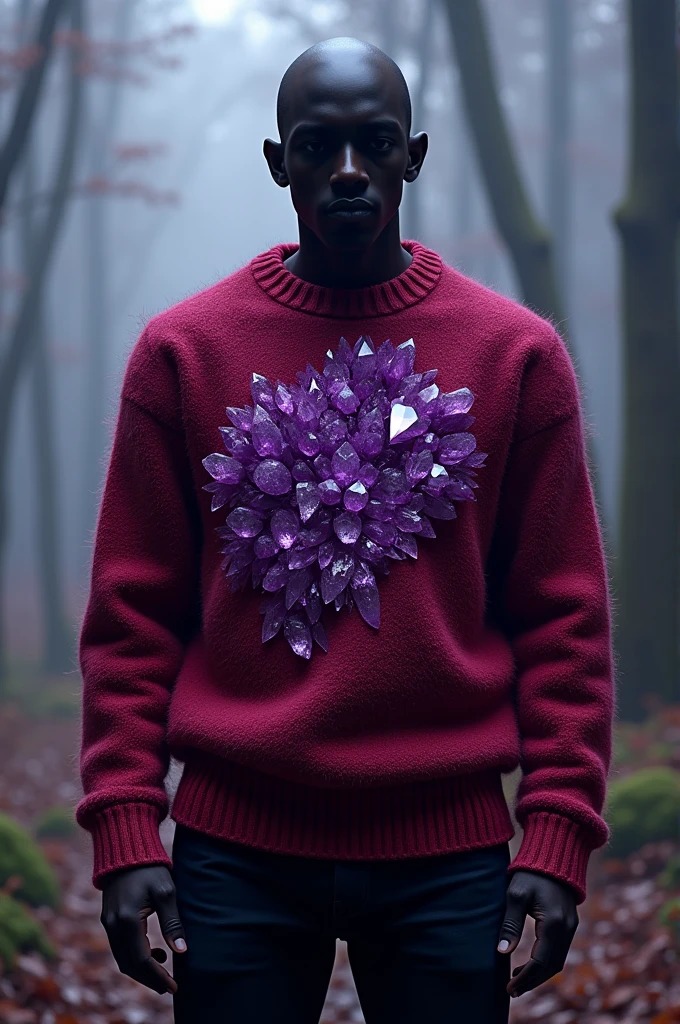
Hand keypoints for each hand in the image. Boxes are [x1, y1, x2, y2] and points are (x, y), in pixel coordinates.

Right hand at [100, 865, 186, 994]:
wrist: (126, 849)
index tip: (173, 986)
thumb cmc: (149, 868)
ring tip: (165, 971)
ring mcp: (108, 923)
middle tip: (170, 986)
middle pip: (129, 965)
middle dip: (149, 979)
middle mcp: (113, 926)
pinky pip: (120, 947)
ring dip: (142, 969)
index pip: (141, 960)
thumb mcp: (166, 892)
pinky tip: (155, 952)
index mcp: (126, 920)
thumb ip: (172, 922)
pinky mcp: (109, 919)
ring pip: (122, 958)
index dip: (157, 977)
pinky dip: (135, 956)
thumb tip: (181, 951)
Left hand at [497, 870, 578, 997]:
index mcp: (553, 923)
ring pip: (557, 961)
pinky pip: (559, 951)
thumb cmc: (531, 872)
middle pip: (551, 967)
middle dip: (532, 981)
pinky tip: (528, 964)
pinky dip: (545, 963)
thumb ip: (510, 924)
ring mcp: (570, 927)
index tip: (509, 988)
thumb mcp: (515, 894)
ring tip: (516, 980)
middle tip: (512, 990)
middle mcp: (566, 928)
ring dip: (539, 974)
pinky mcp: (569, 924)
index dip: (525, 978)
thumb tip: (503, 951)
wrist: (554, 855)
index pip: (539, 961)